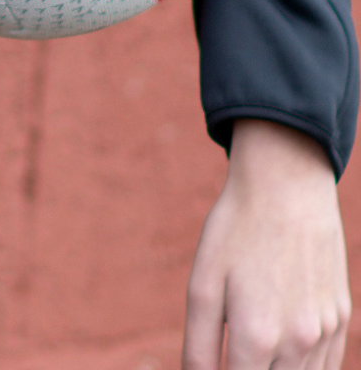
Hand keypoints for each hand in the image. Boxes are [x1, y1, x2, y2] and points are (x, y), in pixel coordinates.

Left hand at [183, 119, 350, 369]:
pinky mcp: (341, 319)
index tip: (216, 362)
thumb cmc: (236, 232)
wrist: (286, 189)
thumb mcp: (202, 283)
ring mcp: (325, 333)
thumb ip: (199, 345)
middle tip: (233, 350)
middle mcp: (298, 343)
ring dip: (275, 369)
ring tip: (254, 344)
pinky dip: (304, 366)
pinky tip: (281, 347)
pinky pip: (326, 365)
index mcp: (256, 336)